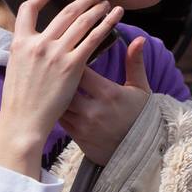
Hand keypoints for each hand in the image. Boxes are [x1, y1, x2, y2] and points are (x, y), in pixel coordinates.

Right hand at [0, 0, 123, 178]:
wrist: (22, 122)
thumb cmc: (19, 101)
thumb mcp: (15, 70)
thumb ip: (27, 52)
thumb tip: (36, 42)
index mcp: (19, 44)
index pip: (27, 11)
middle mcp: (37, 44)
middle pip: (64, 12)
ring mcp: (55, 53)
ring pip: (81, 21)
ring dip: (97, 9)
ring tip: (107, 3)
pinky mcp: (71, 64)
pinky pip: (93, 38)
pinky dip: (106, 24)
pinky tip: (115, 16)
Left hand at [59, 36, 151, 165]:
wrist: (139, 152)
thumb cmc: (140, 115)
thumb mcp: (140, 88)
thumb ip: (135, 63)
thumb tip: (139, 39)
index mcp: (109, 94)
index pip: (82, 70)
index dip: (74, 60)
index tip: (72, 53)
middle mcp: (93, 109)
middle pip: (65, 86)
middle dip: (58, 75)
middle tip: (55, 65)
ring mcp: (83, 124)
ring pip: (58, 103)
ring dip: (54, 92)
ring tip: (50, 80)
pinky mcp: (76, 136)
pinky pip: (59, 118)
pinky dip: (55, 108)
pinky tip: (54, 99)